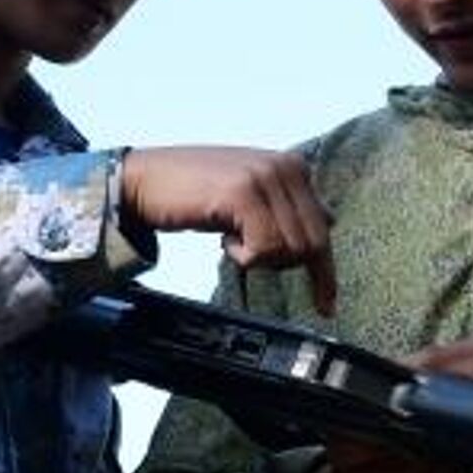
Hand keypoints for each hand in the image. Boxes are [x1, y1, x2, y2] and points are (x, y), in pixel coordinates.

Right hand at [119, 146, 335, 313]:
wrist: (144, 180)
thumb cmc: (195, 191)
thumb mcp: (250, 194)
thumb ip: (286, 205)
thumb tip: (328, 221)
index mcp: (293, 165)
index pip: (324, 227)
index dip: (325, 272)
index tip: (326, 306)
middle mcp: (286, 167)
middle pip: (313, 242)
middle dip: (286, 266)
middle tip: (249, 258)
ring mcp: (265, 178)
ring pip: (290, 249)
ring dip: (259, 258)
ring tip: (231, 238)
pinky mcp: (242, 194)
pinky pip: (264, 248)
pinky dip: (244, 257)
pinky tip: (224, 239)